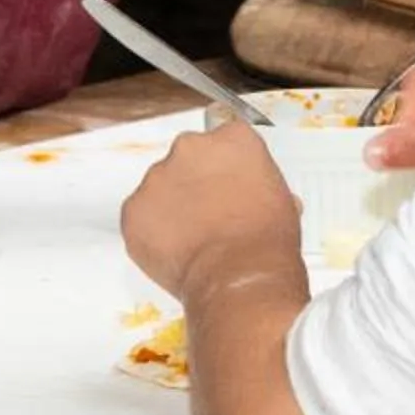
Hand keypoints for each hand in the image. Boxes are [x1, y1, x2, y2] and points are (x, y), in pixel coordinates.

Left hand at [121, 121, 302, 299]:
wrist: (239, 275)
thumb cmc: (264, 241)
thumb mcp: (281, 202)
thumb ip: (259, 186)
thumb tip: (256, 199)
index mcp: (232, 139)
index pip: (225, 141)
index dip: (225, 168)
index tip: (227, 185)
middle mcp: (191, 148)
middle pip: (188, 158)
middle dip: (195, 182)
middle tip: (208, 214)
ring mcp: (157, 176)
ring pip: (160, 186)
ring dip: (171, 206)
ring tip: (192, 238)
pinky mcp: (134, 207)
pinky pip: (139, 215)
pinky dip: (151, 231)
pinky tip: (174, 249)